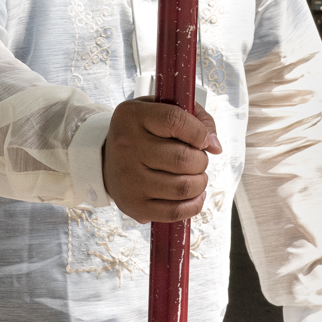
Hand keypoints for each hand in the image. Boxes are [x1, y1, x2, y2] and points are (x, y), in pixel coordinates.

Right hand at [102, 97, 221, 223]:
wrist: (108, 160)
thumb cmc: (142, 132)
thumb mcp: (159, 110)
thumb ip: (193, 116)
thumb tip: (214, 146)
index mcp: (131, 116)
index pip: (174, 120)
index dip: (198, 131)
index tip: (204, 139)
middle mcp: (126, 147)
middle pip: (183, 158)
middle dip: (201, 160)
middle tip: (197, 159)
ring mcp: (129, 180)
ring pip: (184, 186)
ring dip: (200, 182)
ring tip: (195, 175)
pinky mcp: (134, 206)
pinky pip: (175, 212)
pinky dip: (194, 204)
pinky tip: (193, 194)